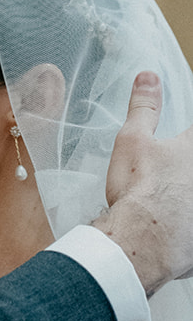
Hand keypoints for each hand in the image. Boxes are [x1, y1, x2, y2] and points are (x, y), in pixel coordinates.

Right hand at [95, 73, 192, 294]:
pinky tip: (179, 225)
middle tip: (168, 177)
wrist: (143, 242)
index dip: (185, 141)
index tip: (180, 147)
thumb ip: (144, 108)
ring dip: (185, 194)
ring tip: (174, 196)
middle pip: (192, 165)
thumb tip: (148, 78)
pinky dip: (187, 226)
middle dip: (183, 170)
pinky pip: (192, 228)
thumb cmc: (140, 191)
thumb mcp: (133, 141)